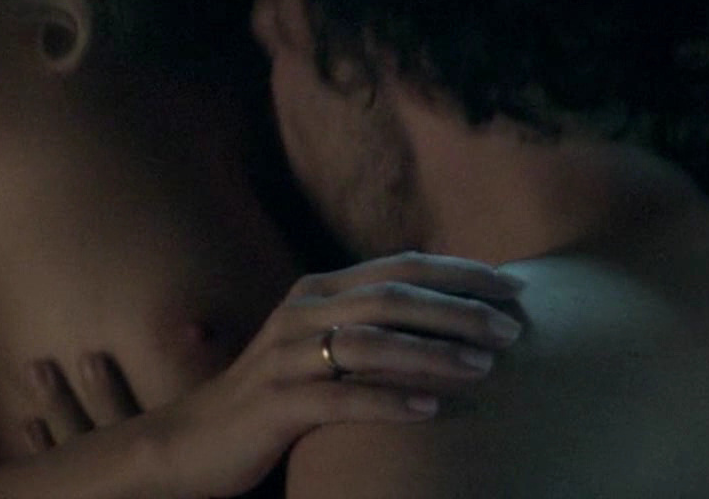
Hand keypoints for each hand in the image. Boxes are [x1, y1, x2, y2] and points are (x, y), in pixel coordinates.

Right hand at [22, 252, 526, 497]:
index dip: (462, 273)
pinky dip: (389, 401)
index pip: (401, 268)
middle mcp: (302, 311)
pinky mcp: (275, 404)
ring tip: (486, 367)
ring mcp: (286, 356)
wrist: (192, 441)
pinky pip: (341, 399)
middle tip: (512, 329)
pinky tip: (431, 410)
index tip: (516, 287)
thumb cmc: (273, 396)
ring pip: (372, 344)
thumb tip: (447, 315)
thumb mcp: (320, 348)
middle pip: (393, 298)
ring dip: (435, 353)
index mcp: (318, 290)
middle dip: (459, 310)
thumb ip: (369, 325)